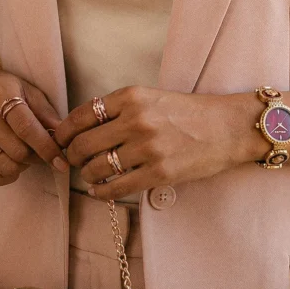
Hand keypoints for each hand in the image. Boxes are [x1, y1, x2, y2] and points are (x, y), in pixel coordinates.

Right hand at [0, 64, 69, 186]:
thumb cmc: (5, 90)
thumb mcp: (28, 91)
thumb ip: (46, 113)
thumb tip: (63, 138)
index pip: (25, 127)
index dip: (46, 147)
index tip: (62, 162)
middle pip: (17, 151)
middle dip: (37, 156)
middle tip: (42, 151)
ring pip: (4, 166)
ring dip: (23, 166)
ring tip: (26, 154)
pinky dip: (7, 176)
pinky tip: (11, 164)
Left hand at [53, 85, 246, 200]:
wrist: (228, 128)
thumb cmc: (190, 113)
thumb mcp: (153, 98)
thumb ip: (121, 109)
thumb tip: (84, 127)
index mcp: (133, 96)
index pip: (82, 114)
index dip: (64, 131)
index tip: (60, 140)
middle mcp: (137, 120)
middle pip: (83, 143)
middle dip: (71, 156)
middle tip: (72, 162)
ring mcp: (148, 147)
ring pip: (96, 167)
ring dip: (87, 175)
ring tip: (89, 175)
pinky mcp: (159, 173)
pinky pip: (116, 188)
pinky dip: (101, 192)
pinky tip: (100, 191)